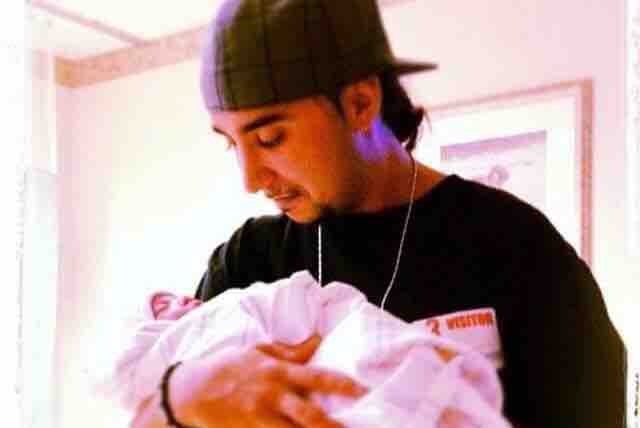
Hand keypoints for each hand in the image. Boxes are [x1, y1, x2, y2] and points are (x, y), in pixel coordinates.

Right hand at [172, 335, 366, 427]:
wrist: (190, 390)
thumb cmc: (227, 366)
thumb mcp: (259, 352)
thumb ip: (291, 351)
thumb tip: (318, 340)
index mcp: (277, 372)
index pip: (317, 378)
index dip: (342, 385)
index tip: (363, 391)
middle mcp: (271, 396)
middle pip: (309, 416)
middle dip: (333, 427)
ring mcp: (259, 418)